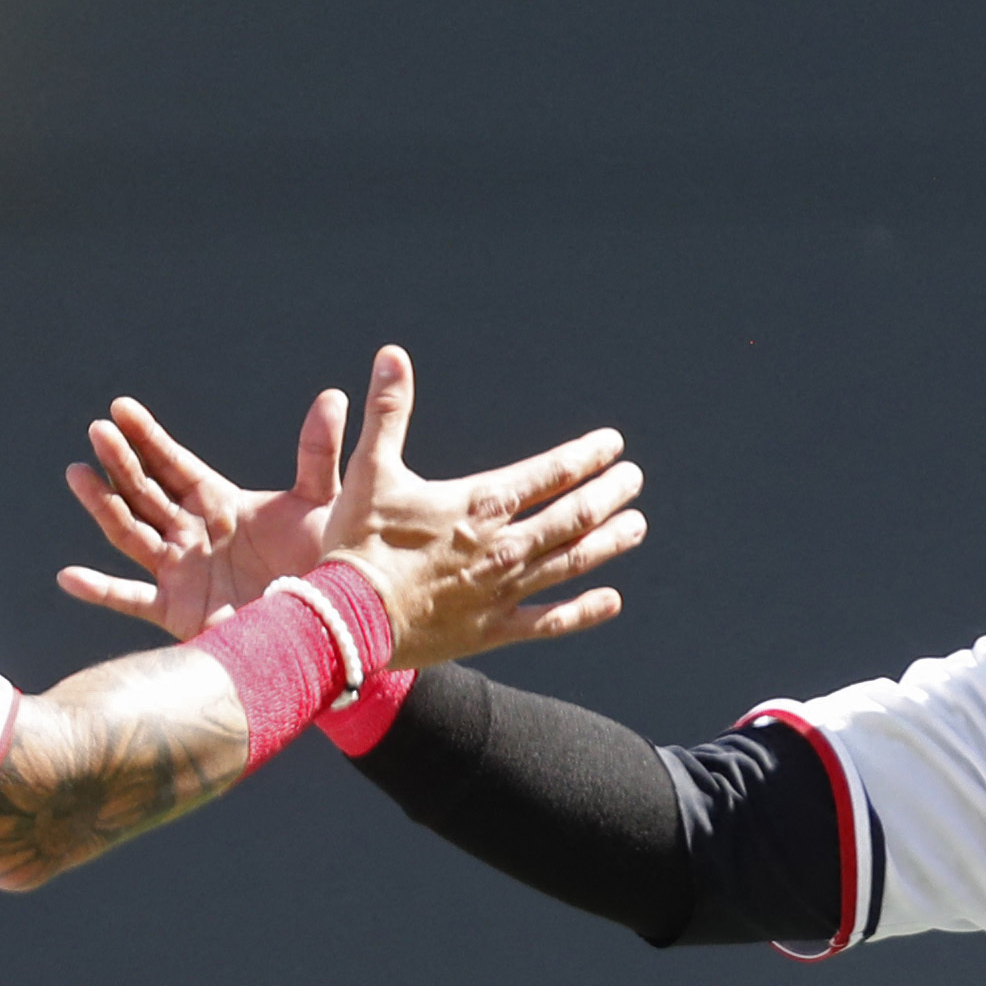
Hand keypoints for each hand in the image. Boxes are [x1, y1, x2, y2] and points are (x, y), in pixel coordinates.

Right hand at [59, 388, 348, 639]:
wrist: (325, 624)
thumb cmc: (325, 563)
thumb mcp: (321, 502)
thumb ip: (318, 453)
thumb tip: (333, 397)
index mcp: (218, 502)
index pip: (172, 463)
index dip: (146, 436)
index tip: (120, 408)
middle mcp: (191, 533)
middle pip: (145, 491)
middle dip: (121, 461)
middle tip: (98, 431)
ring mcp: (179, 571)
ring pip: (130, 533)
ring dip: (103, 505)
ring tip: (76, 474)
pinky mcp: (177, 610)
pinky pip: (131, 600)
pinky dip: (100, 591)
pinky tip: (69, 576)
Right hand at [313, 347, 643, 668]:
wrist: (348, 619)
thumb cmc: (356, 543)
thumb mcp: (370, 469)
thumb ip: (388, 412)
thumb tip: (392, 354)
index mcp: (480, 503)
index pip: (550, 473)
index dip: (585, 456)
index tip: (612, 444)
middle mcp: (503, 546)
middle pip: (573, 514)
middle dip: (608, 493)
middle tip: (633, 479)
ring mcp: (502, 591)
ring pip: (571, 562)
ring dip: (609, 542)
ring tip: (636, 526)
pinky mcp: (492, 631)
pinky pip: (550, 622)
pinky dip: (585, 610)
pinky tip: (612, 600)